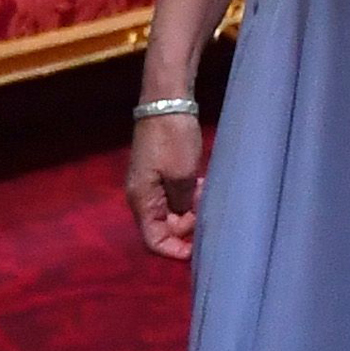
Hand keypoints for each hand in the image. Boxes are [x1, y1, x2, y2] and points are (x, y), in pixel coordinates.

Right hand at [126, 114, 203, 260]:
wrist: (167, 100)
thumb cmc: (173, 139)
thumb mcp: (182, 176)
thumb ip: (182, 204)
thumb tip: (185, 216)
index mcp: (141, 201)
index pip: (153, 241)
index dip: (175, 250)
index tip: (198, 250)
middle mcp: (142, 195)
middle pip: (163, 226)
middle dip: (187, 226)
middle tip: (208, 211)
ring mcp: (150, 181)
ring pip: (171, 210)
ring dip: (190, 209)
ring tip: (207, 195)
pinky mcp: (159, 169)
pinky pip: (173, 193)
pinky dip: (188, 195)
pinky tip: (203, 185)